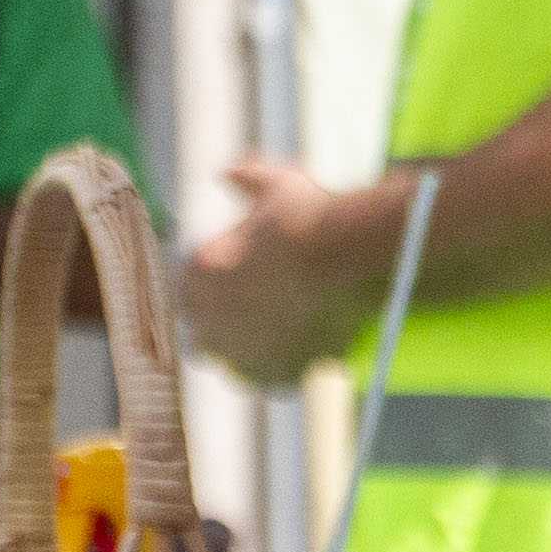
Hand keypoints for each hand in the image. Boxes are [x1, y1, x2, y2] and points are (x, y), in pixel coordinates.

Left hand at [181, 156, 365, 380]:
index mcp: (202, 270)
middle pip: (203, 331)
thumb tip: (227, 172)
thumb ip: (246, 177)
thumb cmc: (317, 214)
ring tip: (277, 335)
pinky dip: (278, 369)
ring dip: (246, 349)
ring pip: (230, 360)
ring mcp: (243, 349)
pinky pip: (266, 379)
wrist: (360, 253)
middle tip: (260, 311)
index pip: (191, 288)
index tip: (242, 282)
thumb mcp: (279, 183)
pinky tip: (298, 351)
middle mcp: (213, 315)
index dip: (215, 286)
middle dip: (226, 322)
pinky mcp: (277, 372)